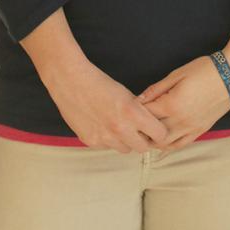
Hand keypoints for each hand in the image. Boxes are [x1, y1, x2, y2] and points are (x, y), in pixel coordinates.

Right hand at [42, 58, 168, 152]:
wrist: (70, 80)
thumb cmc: (99, 82)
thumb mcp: (126, 94)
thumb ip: (139, 112)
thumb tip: (150, 126)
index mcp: (133, 113)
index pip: (159, 135)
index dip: (158, 131)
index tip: (155, 128)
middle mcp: (120, 129)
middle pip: (143, 148)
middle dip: (143, 140)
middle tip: (138, 130)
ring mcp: (104, 138)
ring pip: (124, 149)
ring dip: (124, 141)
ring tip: (117, 124)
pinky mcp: (90, 141)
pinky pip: (106, 147)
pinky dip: (107, 139)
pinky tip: (100, 124)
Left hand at [139, 57, 229, 149]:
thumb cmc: (204, 70)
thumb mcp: (177, 74)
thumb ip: (157, 88)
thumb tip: (139, 99)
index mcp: (172, 104)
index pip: (146, 115)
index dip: (135, 112)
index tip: (128, 108)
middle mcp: (181, 121)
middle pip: (153, 133)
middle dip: (141, 129)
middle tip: (133, 123)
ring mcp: (191, 128)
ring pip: (166, 144)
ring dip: (153, 140)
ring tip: (146, 131)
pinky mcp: (200, 131)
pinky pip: (181, 144)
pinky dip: (169, 144)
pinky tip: (162, 138)